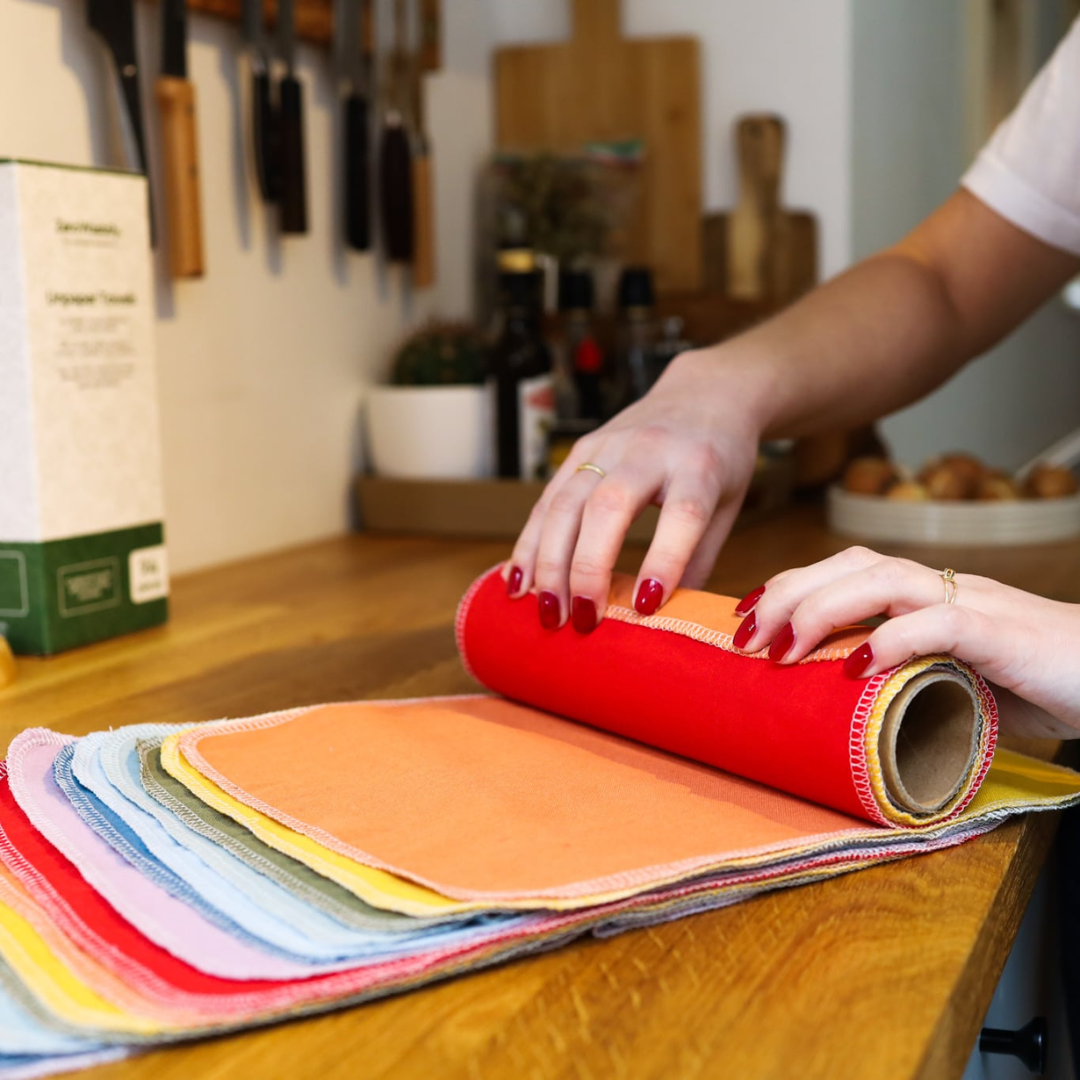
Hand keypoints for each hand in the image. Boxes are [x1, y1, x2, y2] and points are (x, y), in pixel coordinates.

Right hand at [504, 348, 763, 633]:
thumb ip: (698, 561)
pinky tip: (520, 583)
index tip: (646, 607)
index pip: (683, 512)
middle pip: (608, 505)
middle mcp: (650, 449)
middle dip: (588, 567)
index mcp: (699, 465)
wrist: (704, 392)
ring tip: (548, 611)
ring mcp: (609, 445)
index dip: (664, 560)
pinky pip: (547, 498)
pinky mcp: (581, 447)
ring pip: (566, 502)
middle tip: (582, 619)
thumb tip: (667, 622)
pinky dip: (530, 543)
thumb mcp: (726, 506)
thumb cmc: (720, 460)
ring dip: (550, 562)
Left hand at [734, 546, 1079, 737]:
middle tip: (745, 637)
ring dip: (823, 610)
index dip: (792, 586)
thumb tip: (837, 708)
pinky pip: (940, 622)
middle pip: (852, 565)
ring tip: (782, 650)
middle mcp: (945, 589)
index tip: (745, 618)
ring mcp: (976, 605)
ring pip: (884, 580)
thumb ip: (904, 679)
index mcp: (928, 595)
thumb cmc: (1035, 685)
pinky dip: (892, 639)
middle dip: (789, 594)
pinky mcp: (1005, 635)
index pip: (847, 570)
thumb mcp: (954, 679)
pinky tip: (856, 666)